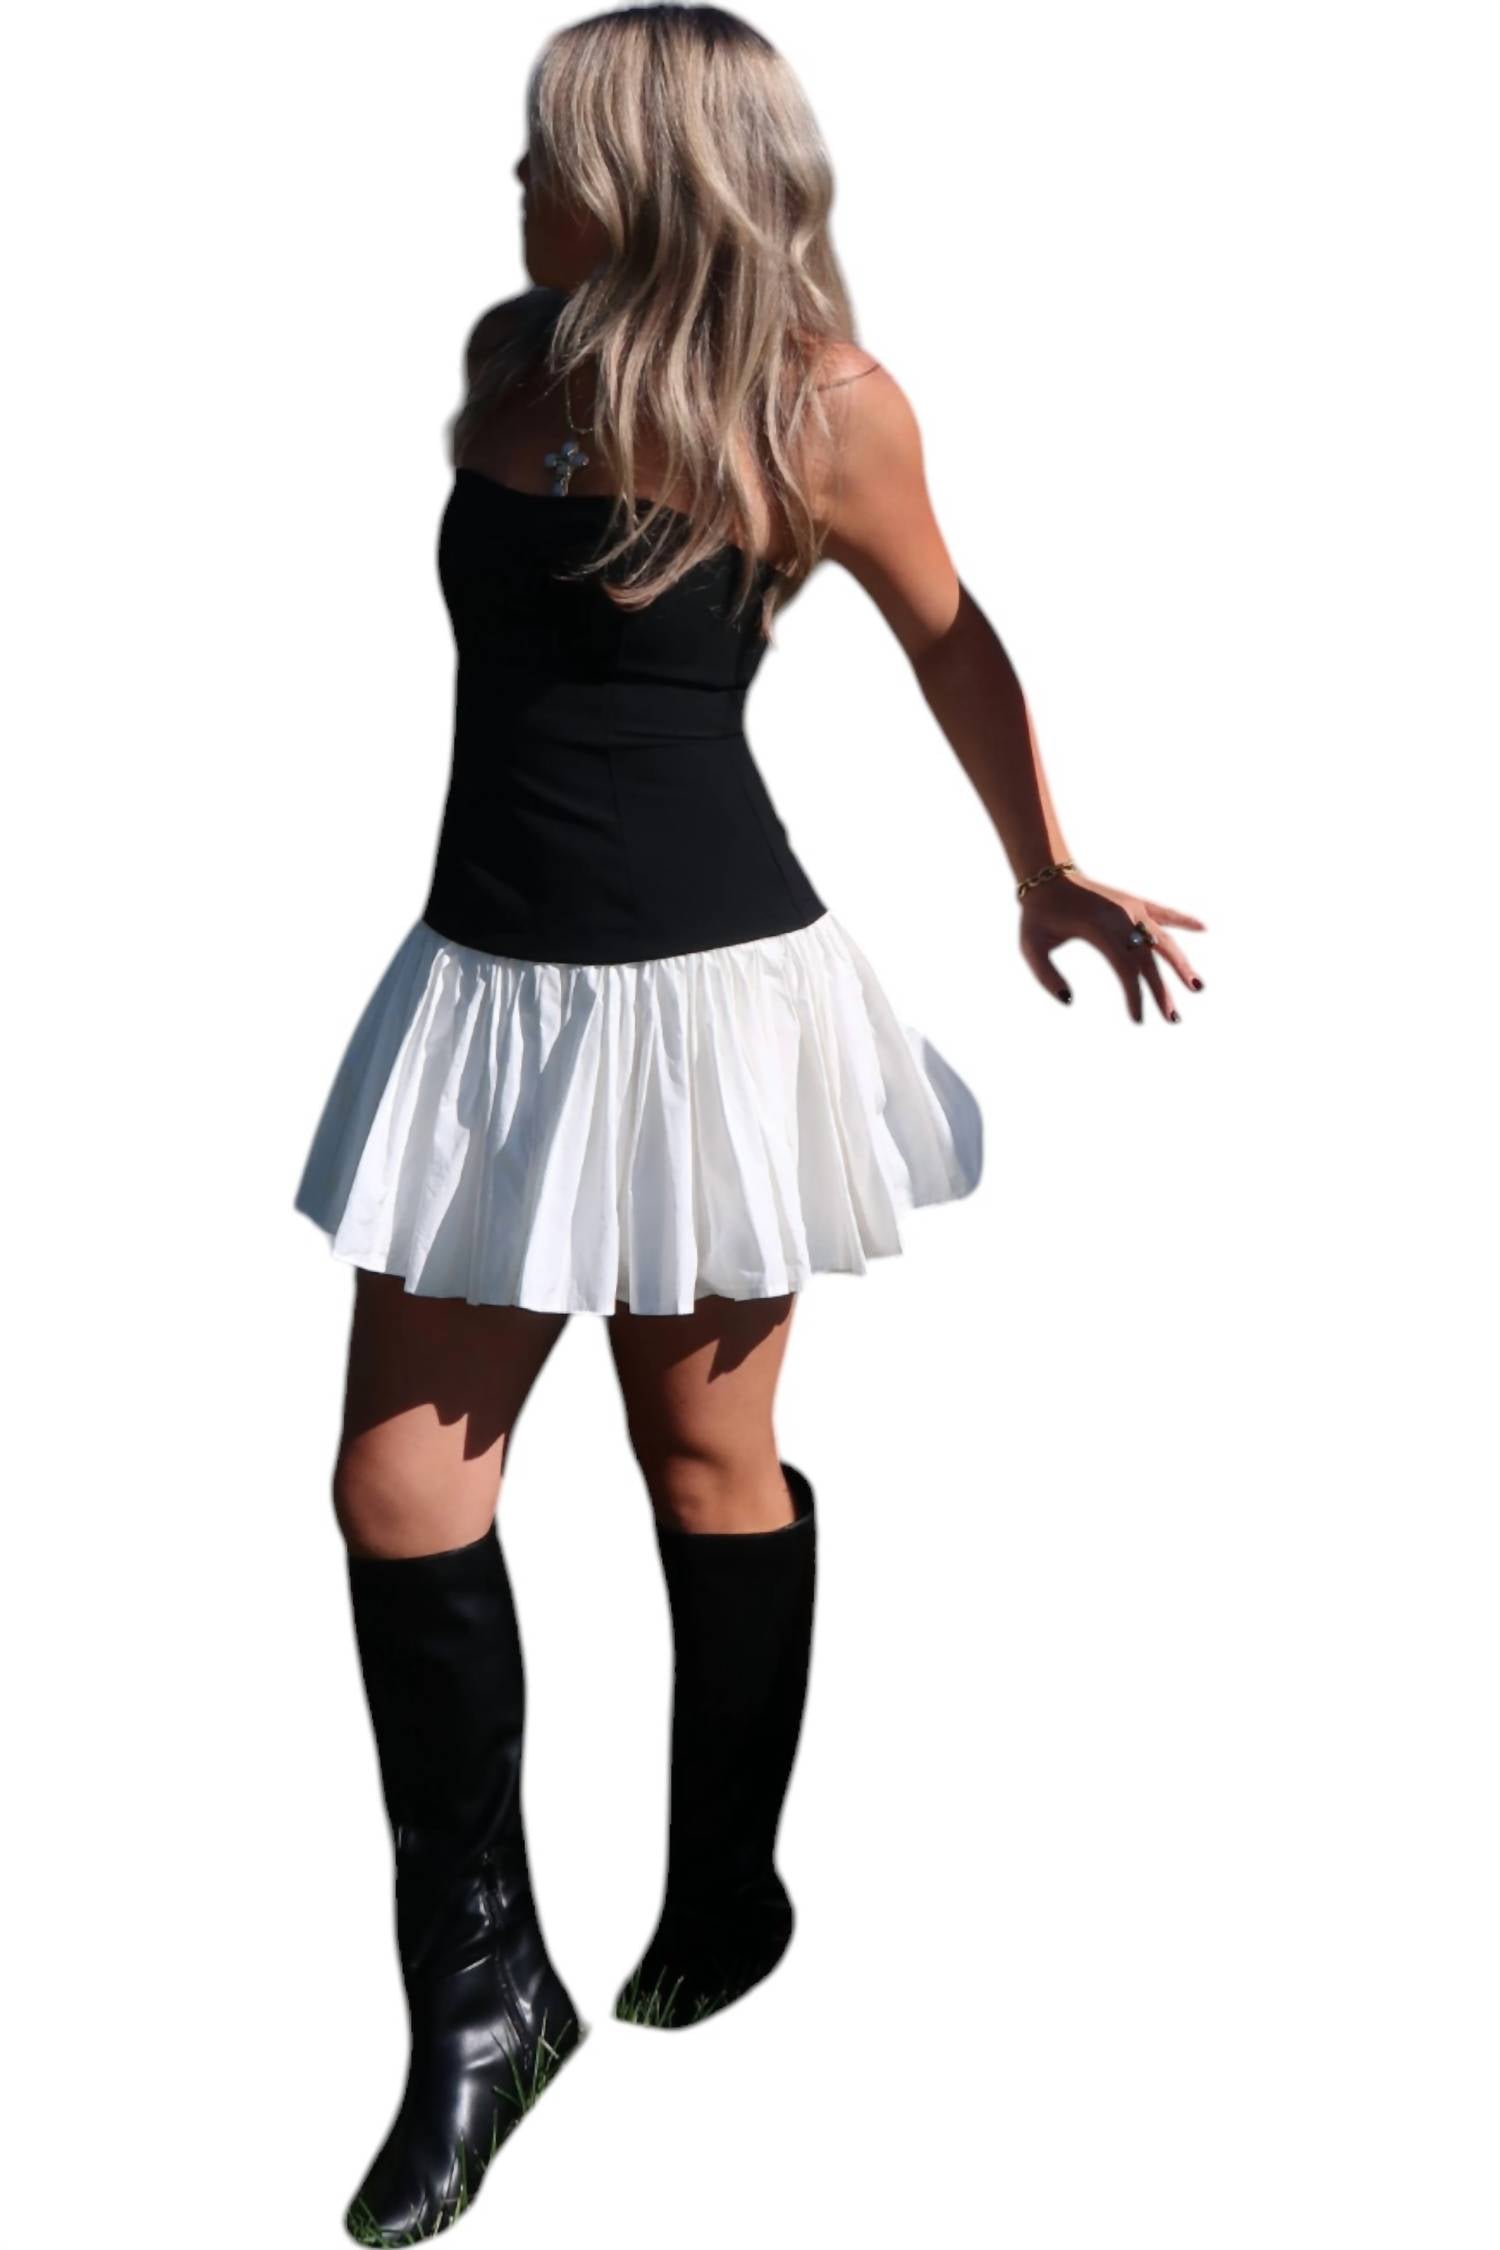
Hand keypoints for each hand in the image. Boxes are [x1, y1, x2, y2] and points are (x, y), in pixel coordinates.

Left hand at [1019, 870, 1206, 1022]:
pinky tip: (1203, 928)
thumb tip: (1069, 999)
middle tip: (1173, 1019)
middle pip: (1149, 960)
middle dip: (1163, 992)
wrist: (1047, 875)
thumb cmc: (1037, 915)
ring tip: (1198, 987)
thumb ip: (1045, 976)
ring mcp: (1132, 909)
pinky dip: (1183, 920)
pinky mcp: (1135, 903)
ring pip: (1164, 940)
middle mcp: (1122, 918)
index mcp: (1100, 929)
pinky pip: (1164, 912)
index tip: (1138, 1019)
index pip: (1126, 968)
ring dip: (1181, 964)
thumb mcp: (1031, 947)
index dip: (1135, 995)